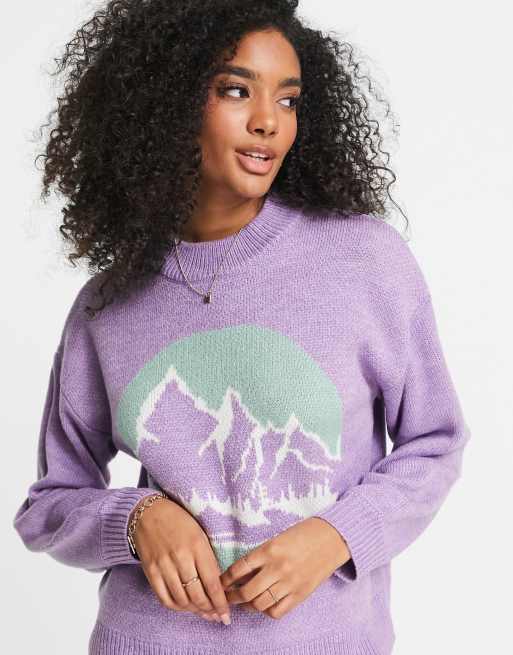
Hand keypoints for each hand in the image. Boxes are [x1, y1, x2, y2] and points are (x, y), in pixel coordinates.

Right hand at [129, 497, 230, 623]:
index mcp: (197, 546)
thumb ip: (208, 558)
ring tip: (202, 613)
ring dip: (194, 610)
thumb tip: (217, 586)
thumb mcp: (200, 534)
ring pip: (182, 599)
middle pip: (197, 595)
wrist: (148, 513)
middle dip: (209, 610)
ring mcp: (164, 565)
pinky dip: (176, 607)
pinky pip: (164, 598)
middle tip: (216, 616)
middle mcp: (181, 557)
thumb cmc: (179, 521)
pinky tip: (184, 607)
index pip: (212, 583)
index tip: (226, 615)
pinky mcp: (150, 571)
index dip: (220, 603)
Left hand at [219, 517, 350, 619]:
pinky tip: (264, 605)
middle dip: (232, 596)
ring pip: (260, 604)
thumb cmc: (304, 533)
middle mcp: (278, 568)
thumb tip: (242, 573)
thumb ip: (261, 555)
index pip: (239, 568)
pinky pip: (277, 611)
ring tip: (243, 602)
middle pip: (247, 591)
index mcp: (270, 549)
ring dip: (248, 605)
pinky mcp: (300, 594)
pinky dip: (267, 611)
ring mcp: (290, 583)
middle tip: (227, 596)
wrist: (332, 538)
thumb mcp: (278, 538)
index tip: (220, 582)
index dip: (226, 578)